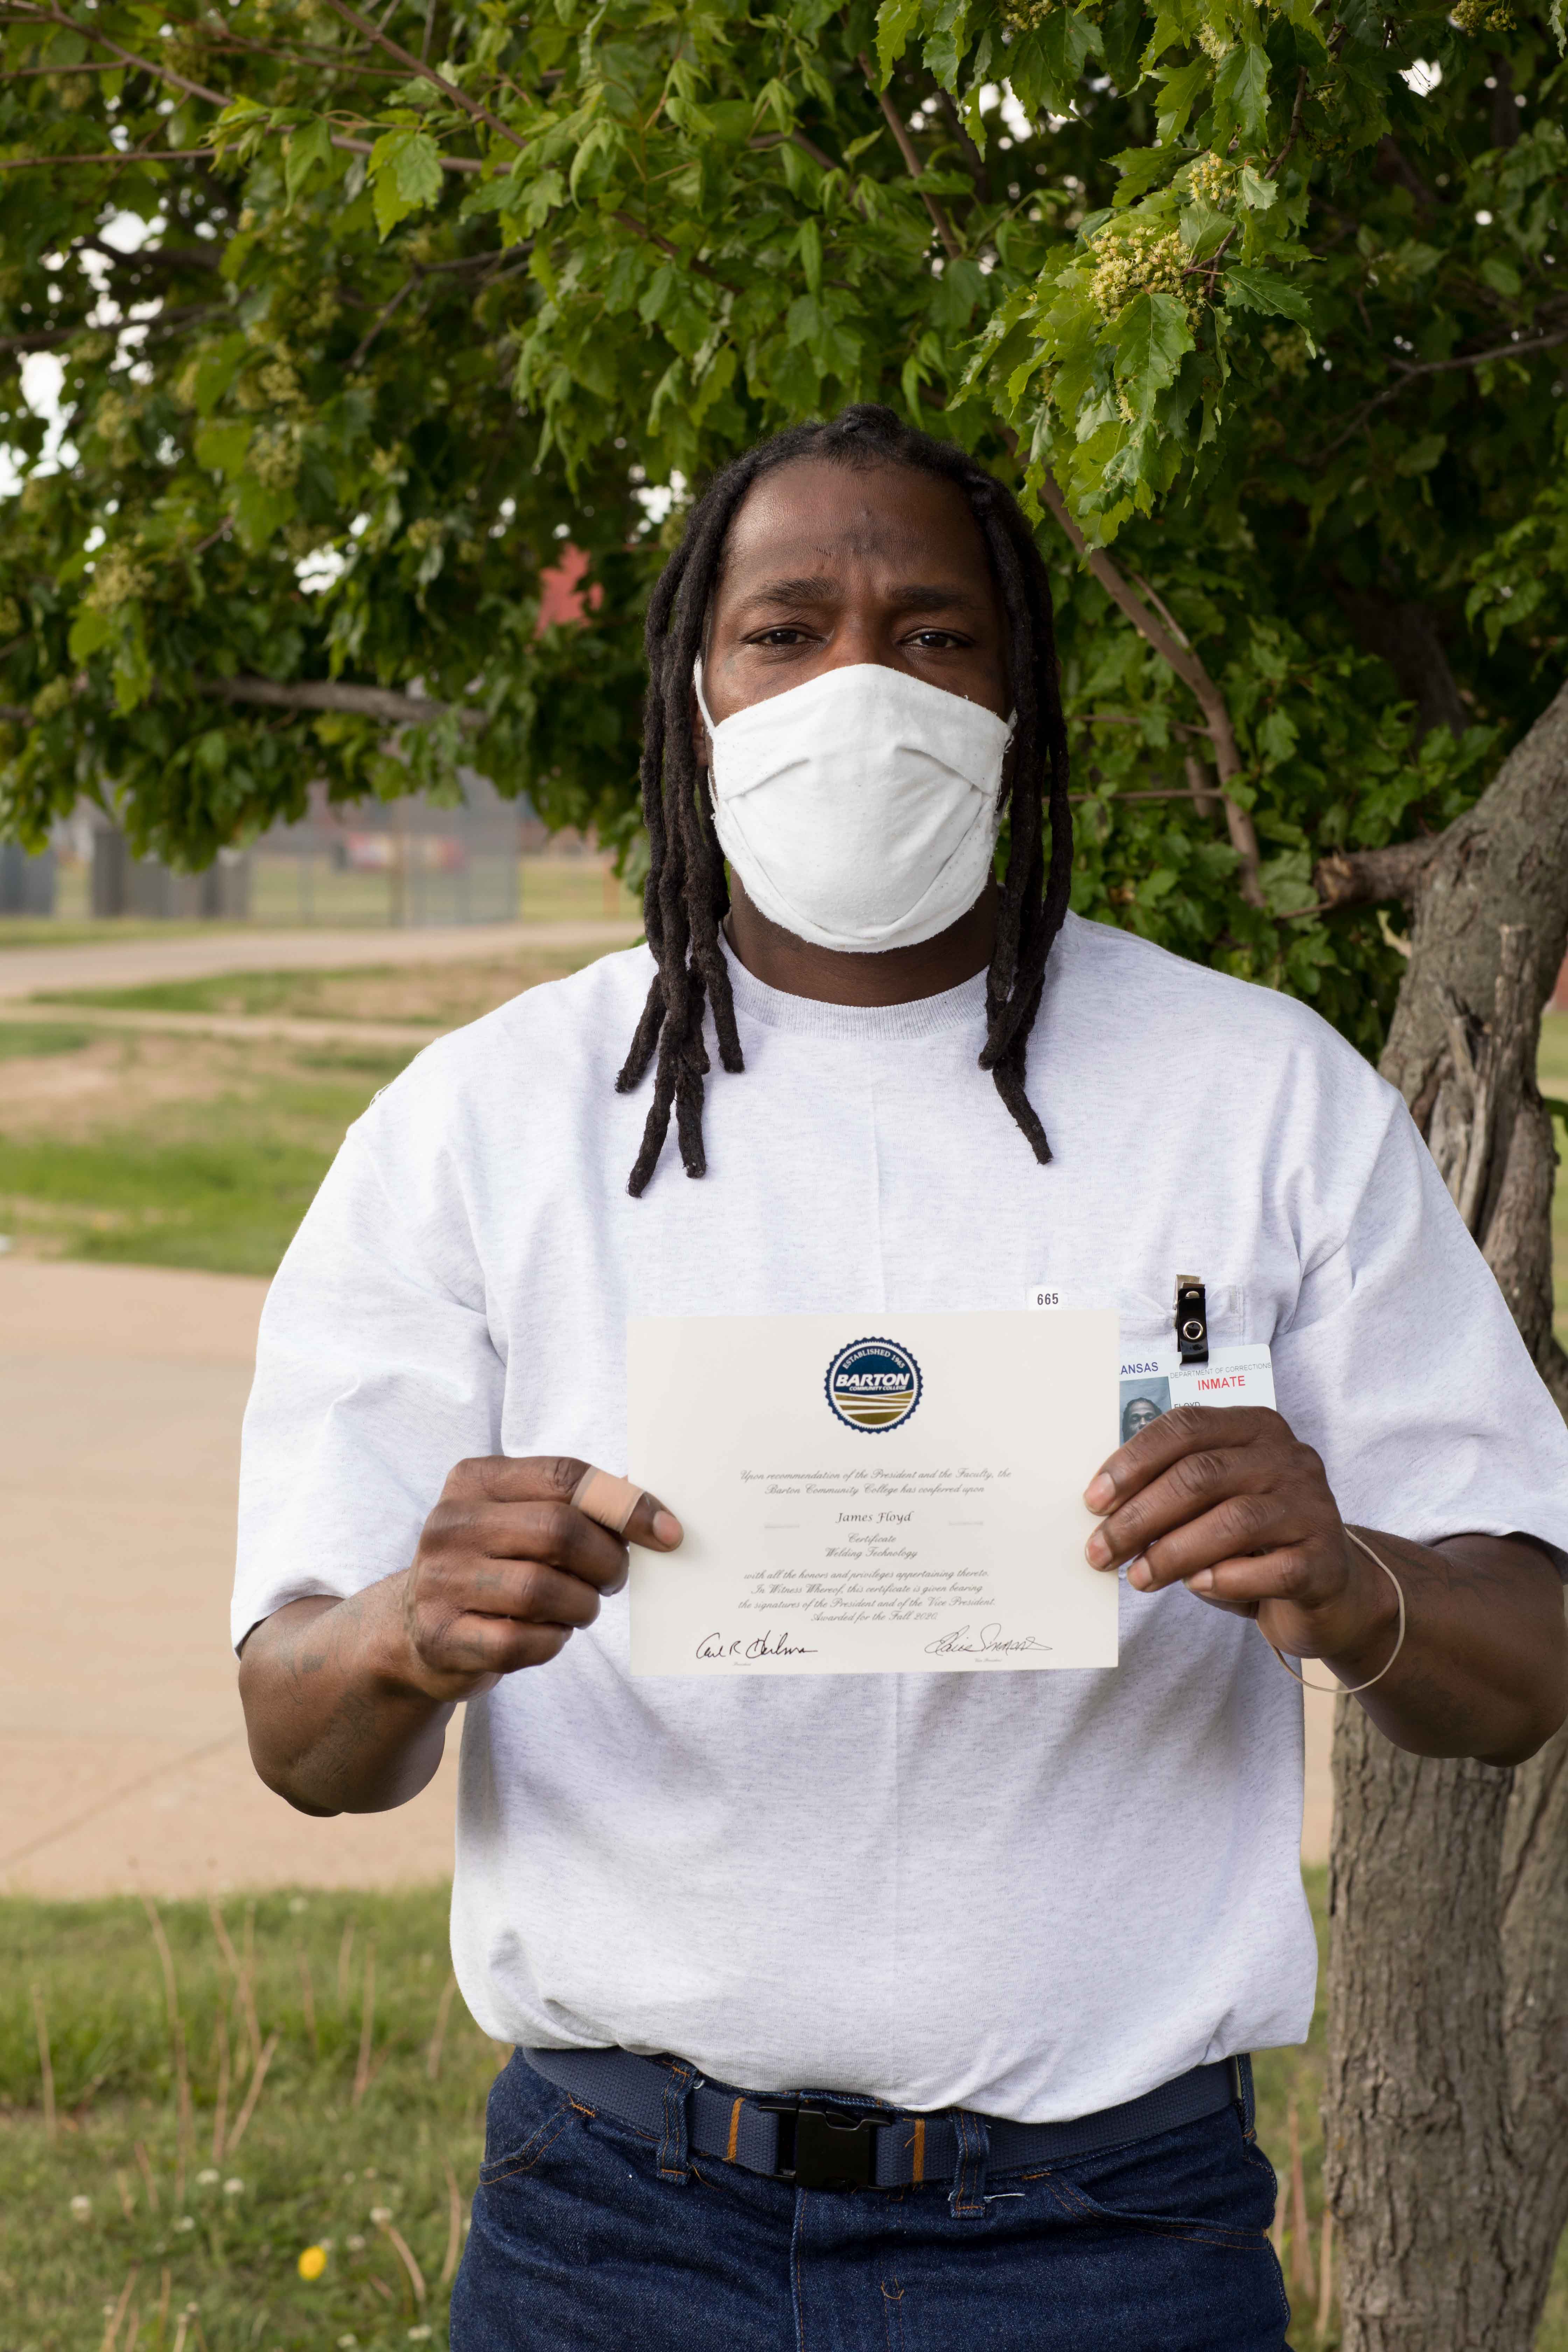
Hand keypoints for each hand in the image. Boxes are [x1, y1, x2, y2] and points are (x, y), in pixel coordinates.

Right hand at [394, 1454, 682, 1701]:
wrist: (417, 1632)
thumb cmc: (494, 1566)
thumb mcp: (521, 1519)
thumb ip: (576, 1507)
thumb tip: (652, 1510)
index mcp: (474, 1480)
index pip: (565, 1477)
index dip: (626, 1505)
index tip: (667, 1533)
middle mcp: (449, 1524)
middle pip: (558, 1531)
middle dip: (607, 1561)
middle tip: (615, 1579)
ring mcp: (439, 1581)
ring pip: (543, 1589)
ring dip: (583, 1605)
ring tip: (581, 1607)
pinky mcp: (441, 1637)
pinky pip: (522, 1642)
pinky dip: (552, 1641)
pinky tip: (549, 1633)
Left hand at [1082, 1406, 1396, 1668]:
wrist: (1328, 1589)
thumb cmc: (1252, 1541)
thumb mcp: (1211, 1503)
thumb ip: (1170, 1492)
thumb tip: (1104, 1512)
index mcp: (1254, 1428)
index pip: (1185, 1427)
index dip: (1133, 1462)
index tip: (1093, 1502)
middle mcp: (1289, 1458)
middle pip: (1201, 1475)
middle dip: (1140, 1516)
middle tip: (1100, 1551)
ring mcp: (1313, 1507)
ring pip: (1232, 1521)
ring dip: (1173, 1552)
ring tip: (1138, 1577)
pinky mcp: (1325, 1560)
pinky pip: (1270, 1569)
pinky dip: (1225, 1580)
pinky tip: (1197, 1587)